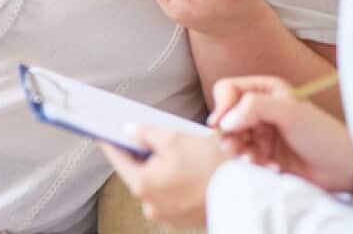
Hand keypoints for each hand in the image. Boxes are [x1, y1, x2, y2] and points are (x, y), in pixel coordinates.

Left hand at [100, 127, 227, 228]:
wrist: (247, 194)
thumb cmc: (210, 166)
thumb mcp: (174, 139)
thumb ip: (145, 133)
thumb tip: (129, 131)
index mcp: (142, 185)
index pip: (117, 158)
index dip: (112, 141)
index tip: (104, 132)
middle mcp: (150, 205)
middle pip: (138, 172)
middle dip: (144, 154)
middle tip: (151, 137)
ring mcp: (167, 216)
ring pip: (157, 185)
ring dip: (162, 169)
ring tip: (179, 153)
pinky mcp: (184, 220)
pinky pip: (172, 196)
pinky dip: (176, 183)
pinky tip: (190, 170)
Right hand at [210, 76, 352, 192]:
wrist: (341, 168)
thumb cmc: (321, 134)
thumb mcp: (289, 112)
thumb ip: (254, 107)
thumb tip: (224, 121)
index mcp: (264, 90)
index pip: (227, 89)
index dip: (221, 105)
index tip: (221, 124)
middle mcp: (258, 109)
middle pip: (224, 117)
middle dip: (229, 134)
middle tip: (238, 147)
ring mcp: (258, 133)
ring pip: (229, 139)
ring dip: (240, 151)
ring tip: (256, 160)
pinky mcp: (260, 154)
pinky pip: (241, 158)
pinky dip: (252, 164)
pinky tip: (271, 168)